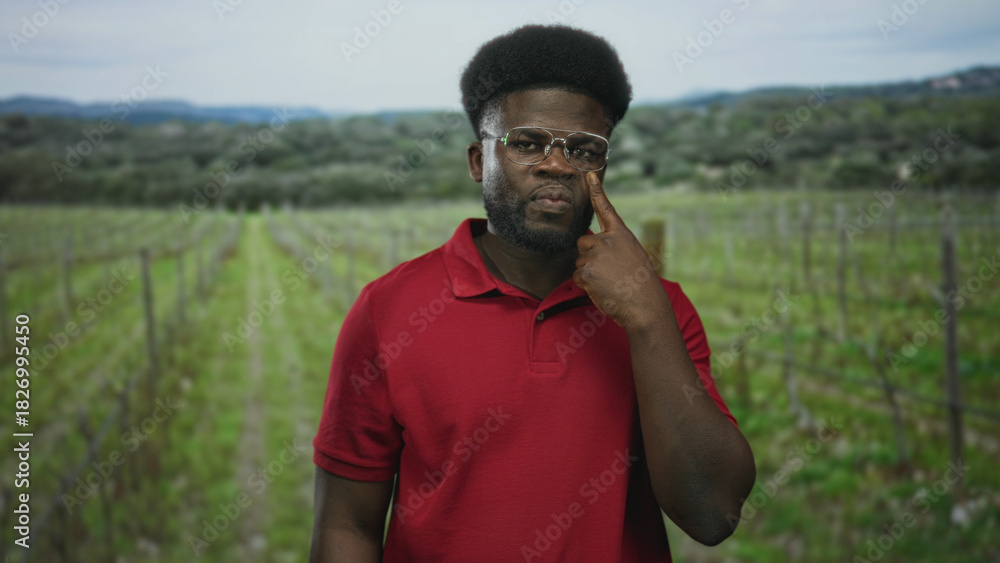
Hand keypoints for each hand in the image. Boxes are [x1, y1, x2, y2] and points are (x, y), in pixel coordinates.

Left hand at [573, 173, 669, 330]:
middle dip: (589, 257)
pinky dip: (586, 286)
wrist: (644, 305)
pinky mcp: (586, 271)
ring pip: (580, 262)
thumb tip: (593, 248)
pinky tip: (602, 290)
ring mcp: (595, 255)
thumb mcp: (634, 257)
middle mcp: (607, 240)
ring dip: (589, 274)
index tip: (589, 175)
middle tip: (608, 272)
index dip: (596, 190)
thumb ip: (615, 248)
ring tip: (609, 283)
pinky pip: (577, 277)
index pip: (606, 209)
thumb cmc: (641, 285)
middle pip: (583, 243)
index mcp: (621, 235)